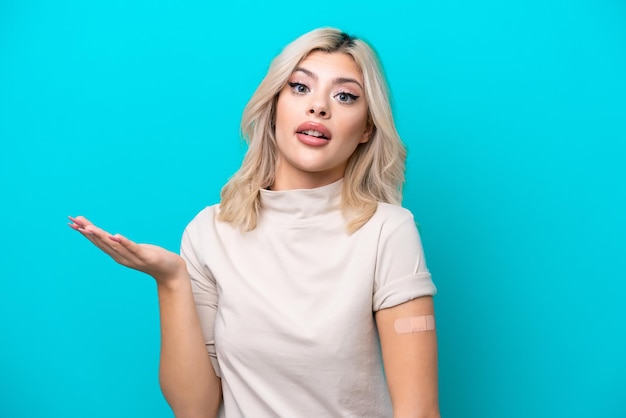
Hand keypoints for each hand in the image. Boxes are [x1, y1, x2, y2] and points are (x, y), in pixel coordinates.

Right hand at [68, 215, 186, 283]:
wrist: (171, 272)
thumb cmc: (152, 259)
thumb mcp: (133, 250)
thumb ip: (121, 245)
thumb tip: (109, 236)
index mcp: (118, 254)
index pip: (98, 242)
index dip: (85, 233)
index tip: (72, 223)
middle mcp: (122, 257)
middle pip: (102, 242)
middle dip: (87, 232)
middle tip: (73, 222)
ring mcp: (133, 257)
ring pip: (114, 245)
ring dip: (101, 236)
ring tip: (89, 227)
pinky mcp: (146, 256)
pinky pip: (133, 248)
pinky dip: (123, 242)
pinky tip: (115, 235)